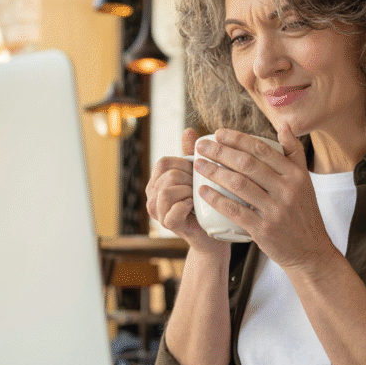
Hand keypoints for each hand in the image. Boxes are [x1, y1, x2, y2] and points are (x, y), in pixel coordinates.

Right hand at [146, 128, 230, 255]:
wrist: (212, 234)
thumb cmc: (204, 203)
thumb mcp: (198, 175)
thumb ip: (191, 155)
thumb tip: (188, 130)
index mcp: (157, 182)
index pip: (164, 162)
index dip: (184, 165)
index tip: (197, 175)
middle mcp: (153, 196)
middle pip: (167, 175)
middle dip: (189, 178)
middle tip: (200, 188)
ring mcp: (159, 212)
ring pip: (167, 192)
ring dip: (187, 192)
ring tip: (197, 197)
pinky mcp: (169, 226)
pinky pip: (172, 211)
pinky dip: (186, 206)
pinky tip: (195, 206)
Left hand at [193, 124, 335, 271]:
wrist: (310, 251)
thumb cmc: (303, 213)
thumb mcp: (305, 181)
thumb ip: (293, 152)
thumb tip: (284, 125)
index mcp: (295, 175)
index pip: (262, 149)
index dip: (237, 139)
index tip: (218, 133)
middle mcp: (287, 190)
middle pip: (247, 164)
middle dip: (220, 152)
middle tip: (201, 147)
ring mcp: (275, 210)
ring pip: (238, 184)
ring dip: (214, 172)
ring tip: (198, 165)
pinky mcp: (263, 230)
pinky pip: (235, 210)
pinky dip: (216, 199)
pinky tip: (203, 191)